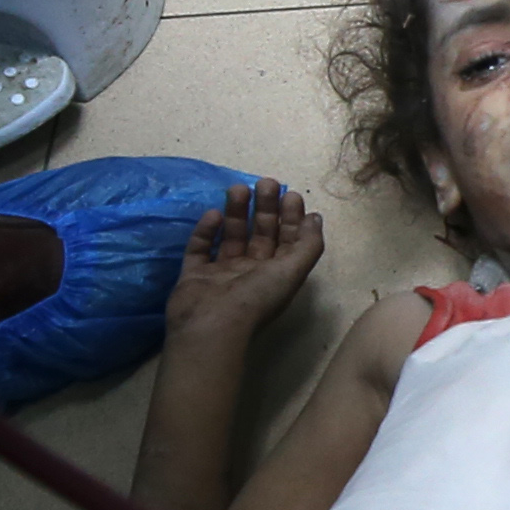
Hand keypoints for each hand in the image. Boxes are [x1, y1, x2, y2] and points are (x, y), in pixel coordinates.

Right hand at [161, 182, 320, 342]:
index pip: (287, 242)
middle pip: (260, 235)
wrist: (211, 326)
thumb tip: (316, 218)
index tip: (290, 194)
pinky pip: (199, 247)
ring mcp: (221, 274)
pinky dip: (206, 230)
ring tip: (238, 188)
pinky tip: (214, 214)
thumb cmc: (256, 298)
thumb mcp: (292, 272)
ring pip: (231, 236)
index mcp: (276, 276)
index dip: (291, 218)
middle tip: (266, 182)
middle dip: (265, 208)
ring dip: (237, 212)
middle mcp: (251, 274)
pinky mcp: (194, 274)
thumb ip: (308, 245)